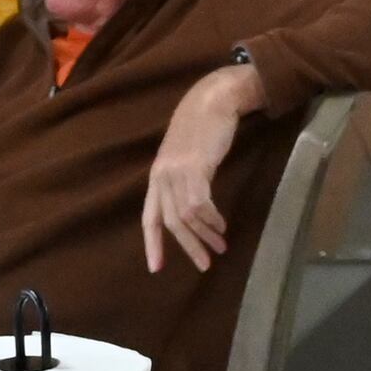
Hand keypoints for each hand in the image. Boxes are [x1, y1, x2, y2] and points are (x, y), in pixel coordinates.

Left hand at [141, 64, 260, 273]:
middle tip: (204, 265)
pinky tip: (221, 226)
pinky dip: (211, 219)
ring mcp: (176, 172)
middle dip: (188, 247)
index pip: (149, 218)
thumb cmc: (201, 130)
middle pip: (171, 223)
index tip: (155, 268)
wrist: (211, 101)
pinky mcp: (194, 168)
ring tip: (220, 247)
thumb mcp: (185, 159)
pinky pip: (200, 204)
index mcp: (156, 178)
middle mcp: (161, 177)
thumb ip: (183, 181)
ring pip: (186, 217)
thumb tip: (190, 210)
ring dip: (205, 236)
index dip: (152, 244)